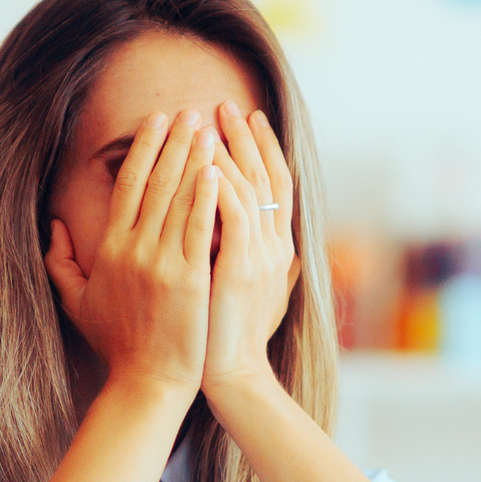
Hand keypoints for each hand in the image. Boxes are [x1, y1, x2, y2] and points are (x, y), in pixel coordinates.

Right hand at [47, 110, 221, 394]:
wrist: (146, 382)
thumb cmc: (116, 343)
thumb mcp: (76, 301)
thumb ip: (60, 261)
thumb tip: (54, 225)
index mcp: (110, 249)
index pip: (127, 186)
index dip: (143, 149)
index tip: (157, 121)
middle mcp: (134, 250)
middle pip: (155, 183)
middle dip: (173, 143)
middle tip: (189, 110)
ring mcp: (163, 264)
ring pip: (180, 200)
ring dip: (194, 159)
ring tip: (208, 128)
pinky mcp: (190, 280)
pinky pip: (200, 230)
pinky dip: (208, 198)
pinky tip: (218, 171)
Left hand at [202, 100, 300, 399]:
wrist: (231, 376)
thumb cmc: (228, 339)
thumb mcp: (248, 293)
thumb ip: (247, 259)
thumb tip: (250, 239)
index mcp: (273, 249)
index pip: (271, 186)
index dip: (260, 151)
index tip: (245, 120)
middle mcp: (273, 246)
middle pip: (263, 177)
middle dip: (244, 138)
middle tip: (226, 104)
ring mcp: (260, 256)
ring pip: (248, 189)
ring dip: (230, 152)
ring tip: (211, 120)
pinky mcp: (240, 268)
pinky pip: (234, 216)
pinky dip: (221, 187)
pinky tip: (207, 162)